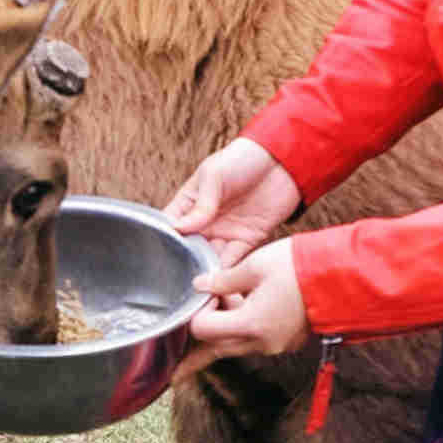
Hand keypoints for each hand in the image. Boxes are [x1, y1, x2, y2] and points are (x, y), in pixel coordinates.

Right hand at [159, 135, 300, 267]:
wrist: (282, 160)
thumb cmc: (241, 159)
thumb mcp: (213, 176)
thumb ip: (200, 205)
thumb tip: (179, 229)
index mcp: (191, 204)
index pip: (171, 226)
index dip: (165, 241)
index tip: (159, 257)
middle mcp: (206, 221)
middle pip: (189, 248)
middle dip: (185, 263)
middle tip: (180, 278)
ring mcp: (227, 231)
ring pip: (211, 257)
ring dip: (206, 270)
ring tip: (200, 283)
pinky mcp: (249, 239)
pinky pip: (235, 259)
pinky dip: (228, 270)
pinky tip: (221, 279)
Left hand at [175, 242, 308, 371]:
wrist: (344, 277)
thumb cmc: (302, 268)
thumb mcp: (255, 265)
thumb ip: (223, 279)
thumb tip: (200, 285)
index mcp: (250, 325)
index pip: (203, 331)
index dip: (197, 312)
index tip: (204, 294)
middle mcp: (262, 343)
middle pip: (216, 347)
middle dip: (202, 338)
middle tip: (187, 343)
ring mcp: (277, 345)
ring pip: (236, 346)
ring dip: (224, 331)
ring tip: (221, 307)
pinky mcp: (288, 341)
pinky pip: (256, 341)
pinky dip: (245, 330)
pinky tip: (243, 308)